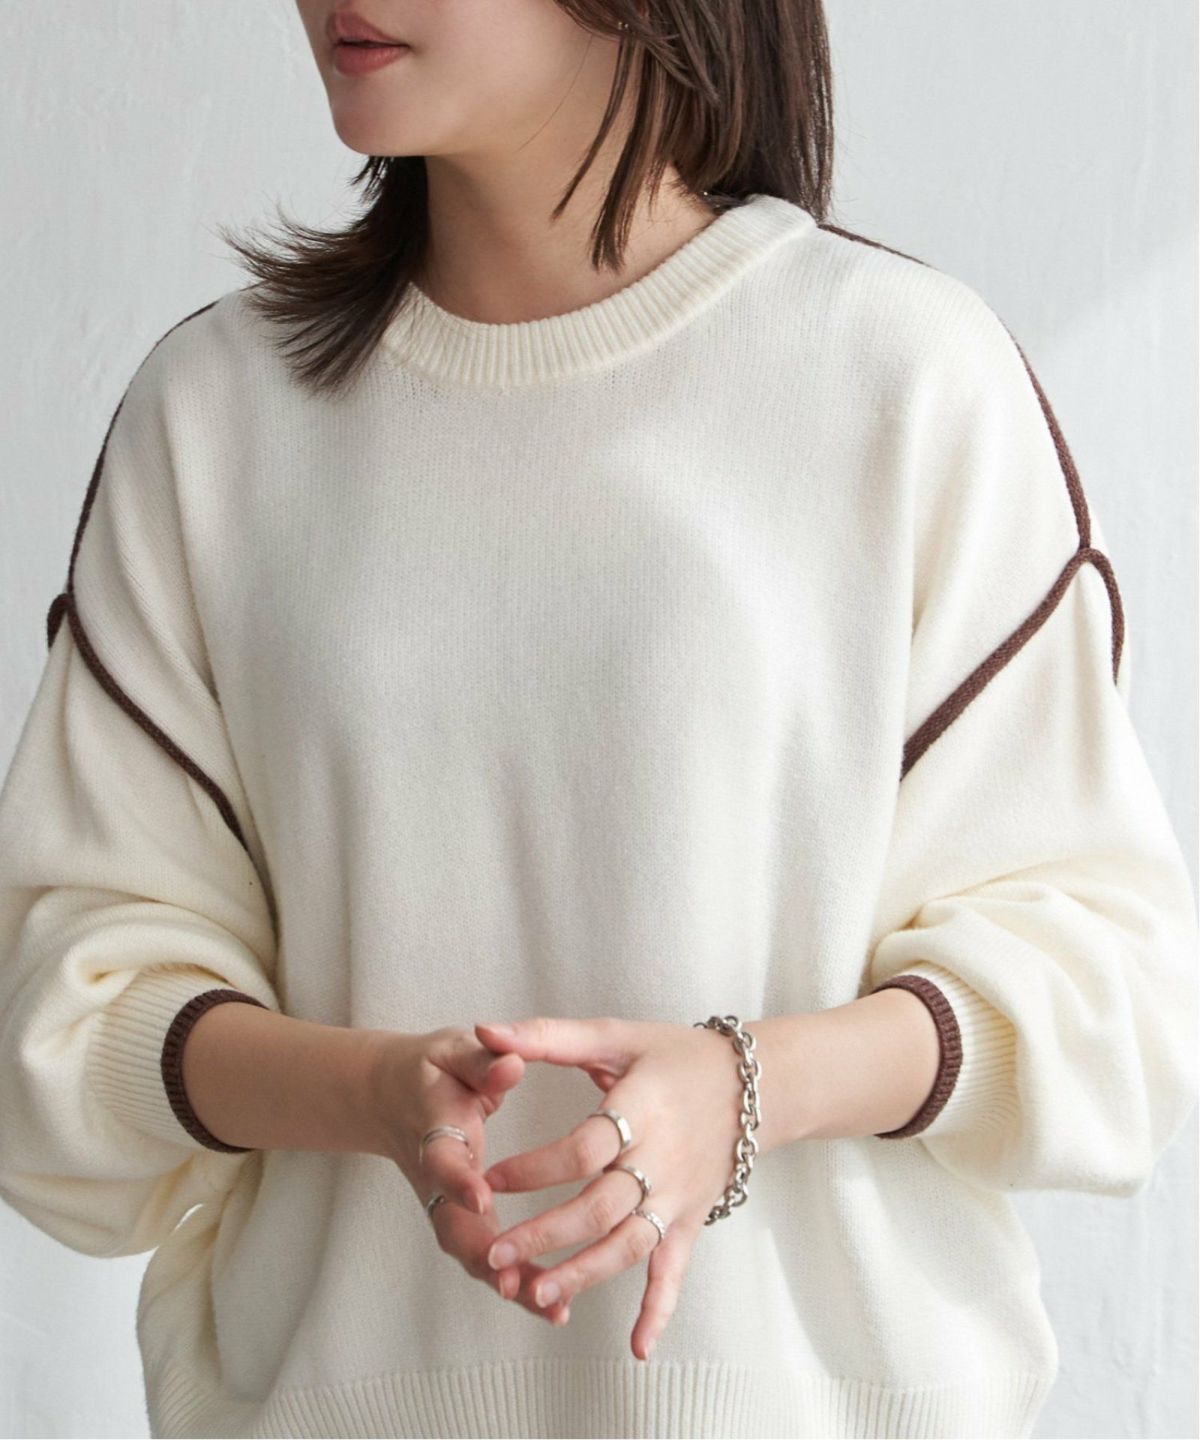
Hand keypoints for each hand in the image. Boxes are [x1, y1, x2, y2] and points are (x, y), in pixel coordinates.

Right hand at [363, 1025, 572, 1326]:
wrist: (391, 1096)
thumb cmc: (433, 1070)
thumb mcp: (453, 1051)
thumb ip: (481, 1060)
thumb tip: (512, 1065)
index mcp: (434, 1130)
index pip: (442, 1159)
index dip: (458, 1180)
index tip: (482, 1197)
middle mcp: (437, 1177)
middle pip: (452, 1226)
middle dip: (484, 1256)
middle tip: (517, 1282)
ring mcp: (446, 1204)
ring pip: (470, 1251)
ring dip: (506, 1281)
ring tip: (551, 1307)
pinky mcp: (462, 1219)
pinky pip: (486, 1256)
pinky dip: (515, 1282)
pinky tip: (555, 1306)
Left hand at [471, 1016, 746, 1359]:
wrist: (755, 1083)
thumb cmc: (675, 1054)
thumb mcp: (614, 1035)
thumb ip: (547, 1036)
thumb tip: (486, 1029)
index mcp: (641, 1109)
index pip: (585, 1147)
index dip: (538, 1167)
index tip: (492, 1178)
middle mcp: (661, 1158)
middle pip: (600, 1207)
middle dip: (545, 1234)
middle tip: (494, 1256)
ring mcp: (678, 1195)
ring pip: (629, 1244)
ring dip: (584, 1273)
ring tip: (538, 1293)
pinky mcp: (690, 1219)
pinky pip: (676, 1269)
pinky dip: (659, 1309)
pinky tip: (638, 1347)